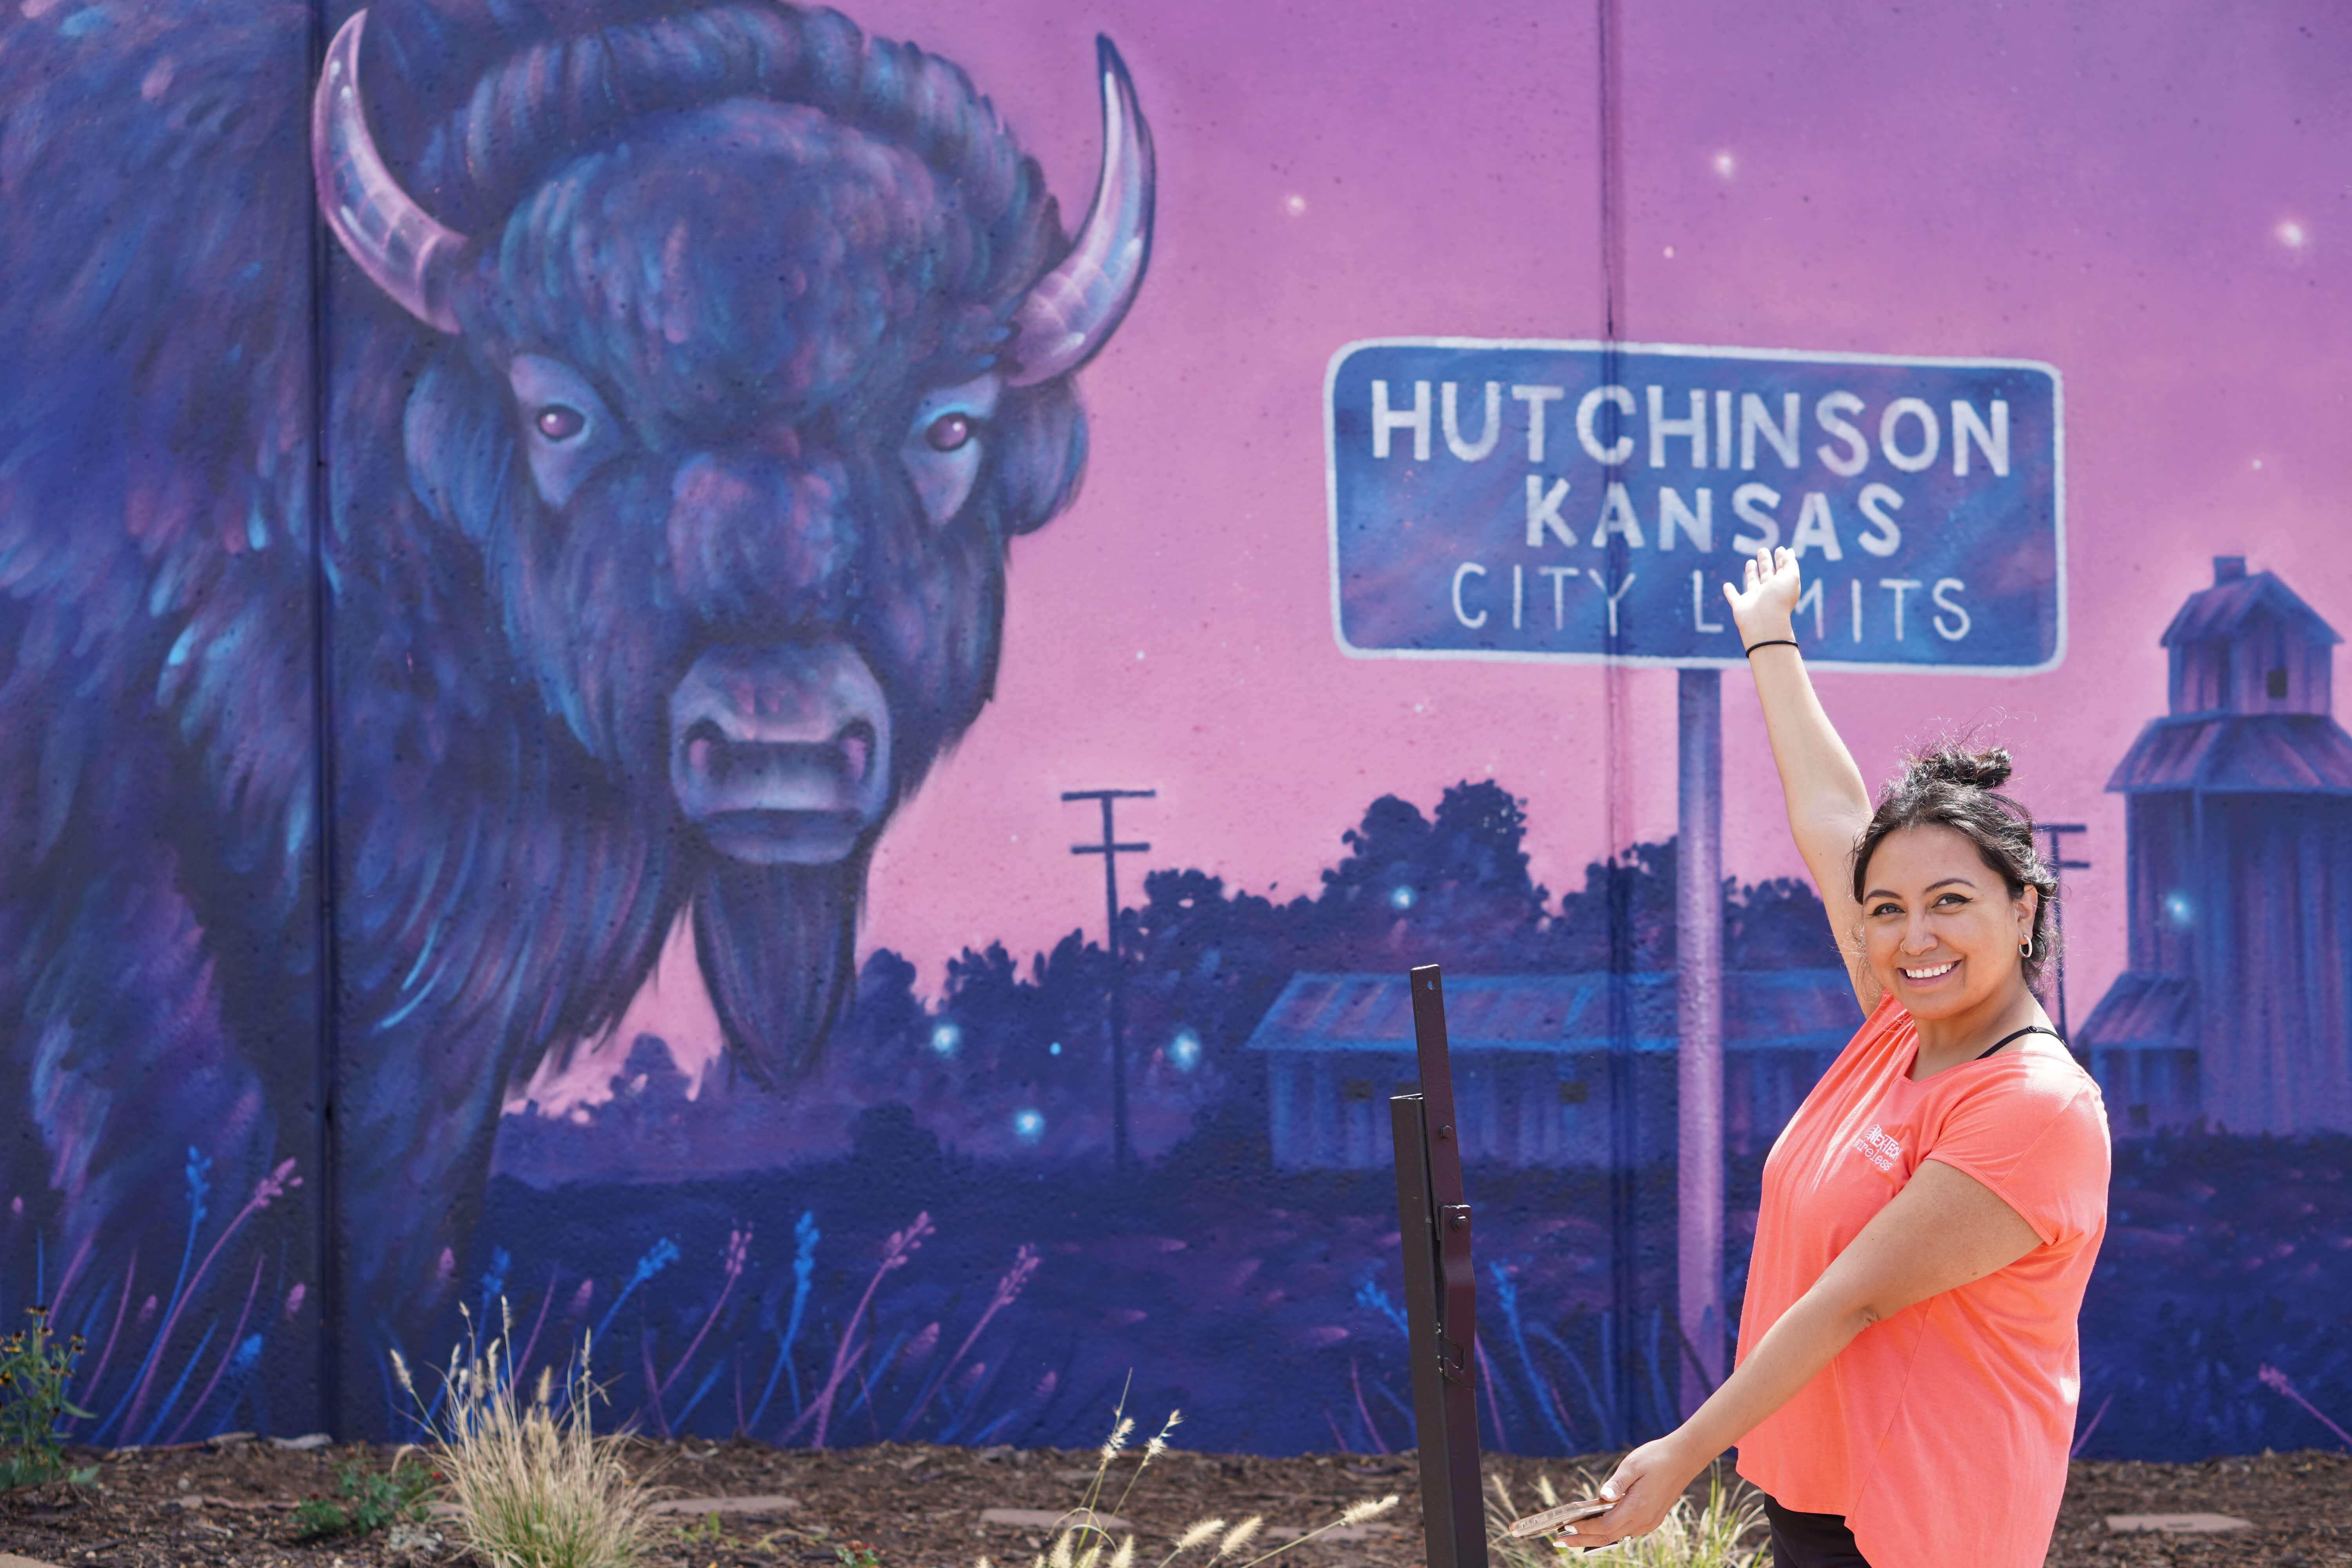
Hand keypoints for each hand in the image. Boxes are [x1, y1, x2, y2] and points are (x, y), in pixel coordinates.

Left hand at [1547, 1434, 1709, 1551]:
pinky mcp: (1652, 1520)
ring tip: (1574, 1536)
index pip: (1604, 1527)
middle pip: (1608, 1537)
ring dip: (1595, 1538)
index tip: (1565, 1528)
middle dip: (1583, 1540)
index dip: (1583, 1529)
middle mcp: (1644, 1520)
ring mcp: (1649, 1523)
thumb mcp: (1632, 1466)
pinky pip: (1627, 1532)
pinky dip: (1610, 1532)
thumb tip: (1601, 1497)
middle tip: (1561, 1541)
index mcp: (1637, 1508)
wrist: (1684, 1458)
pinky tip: (1597, 1529)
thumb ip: (1616, 1484)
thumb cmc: (1656, 1458)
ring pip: (1618, 1537)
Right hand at [1721, 545, 1801, 646]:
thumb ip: (1790, 564)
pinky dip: (1729, 592)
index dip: (1782, 559)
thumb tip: (1789, 552)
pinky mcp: (1740, 605)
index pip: (1783, 570)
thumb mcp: (1791, 577)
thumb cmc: (1779, 598)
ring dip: (1751, 573)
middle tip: (1762, 550)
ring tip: (1750, 561)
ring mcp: (1754, 599)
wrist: (1764, 622)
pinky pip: (1733, 597)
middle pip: (1767, 574)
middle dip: (1766, 562)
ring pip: (1753, 583)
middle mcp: (1769, 592)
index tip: (1780, 549)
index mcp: (1782, 586)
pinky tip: (1727, 585)